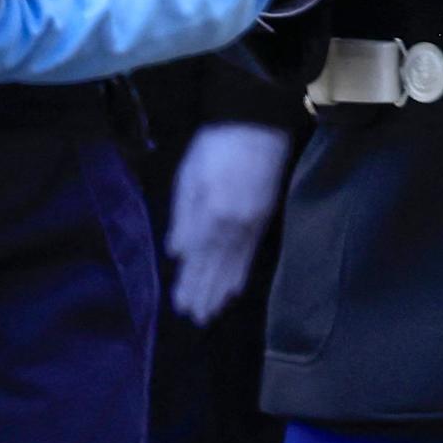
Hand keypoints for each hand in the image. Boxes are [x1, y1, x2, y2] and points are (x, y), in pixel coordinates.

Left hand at [164, 122, 293, 326]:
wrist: (258, 123)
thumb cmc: (215, 145)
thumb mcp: (189, 175)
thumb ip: (183, 215)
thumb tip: (177, 253)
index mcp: (212, 214)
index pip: (197, 258)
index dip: (189, 282)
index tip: (181, 306)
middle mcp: (234, 225)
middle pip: (216, 266)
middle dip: (205, 293)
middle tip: (196, 319)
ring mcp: (253, 222)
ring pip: (235, 263)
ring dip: (222, 289)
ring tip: (213, 312)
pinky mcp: (265, 216)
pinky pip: (252, 252)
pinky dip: (242, 272)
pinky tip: (236, 288)